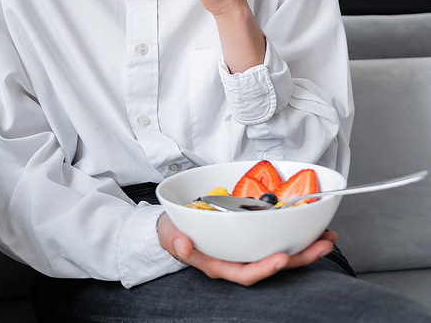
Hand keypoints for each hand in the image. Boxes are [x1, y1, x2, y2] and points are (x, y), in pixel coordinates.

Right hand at [157, 212, 336, 284]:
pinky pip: (277, 238)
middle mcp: (238, 260)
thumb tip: (183, 246)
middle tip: (322, 245)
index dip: (265, 268)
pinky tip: (312, 227)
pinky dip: (296, 233)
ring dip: (306, 246)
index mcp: (220, 264)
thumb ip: (176, 242)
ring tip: (327, 237)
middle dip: (300, 257)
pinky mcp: (253, 236)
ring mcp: (248, 249)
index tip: (282, 258)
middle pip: (272, 264)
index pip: (246, 272)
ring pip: (281, 252)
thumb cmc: (175, 233)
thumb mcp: (171, 236)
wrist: (176, 226)